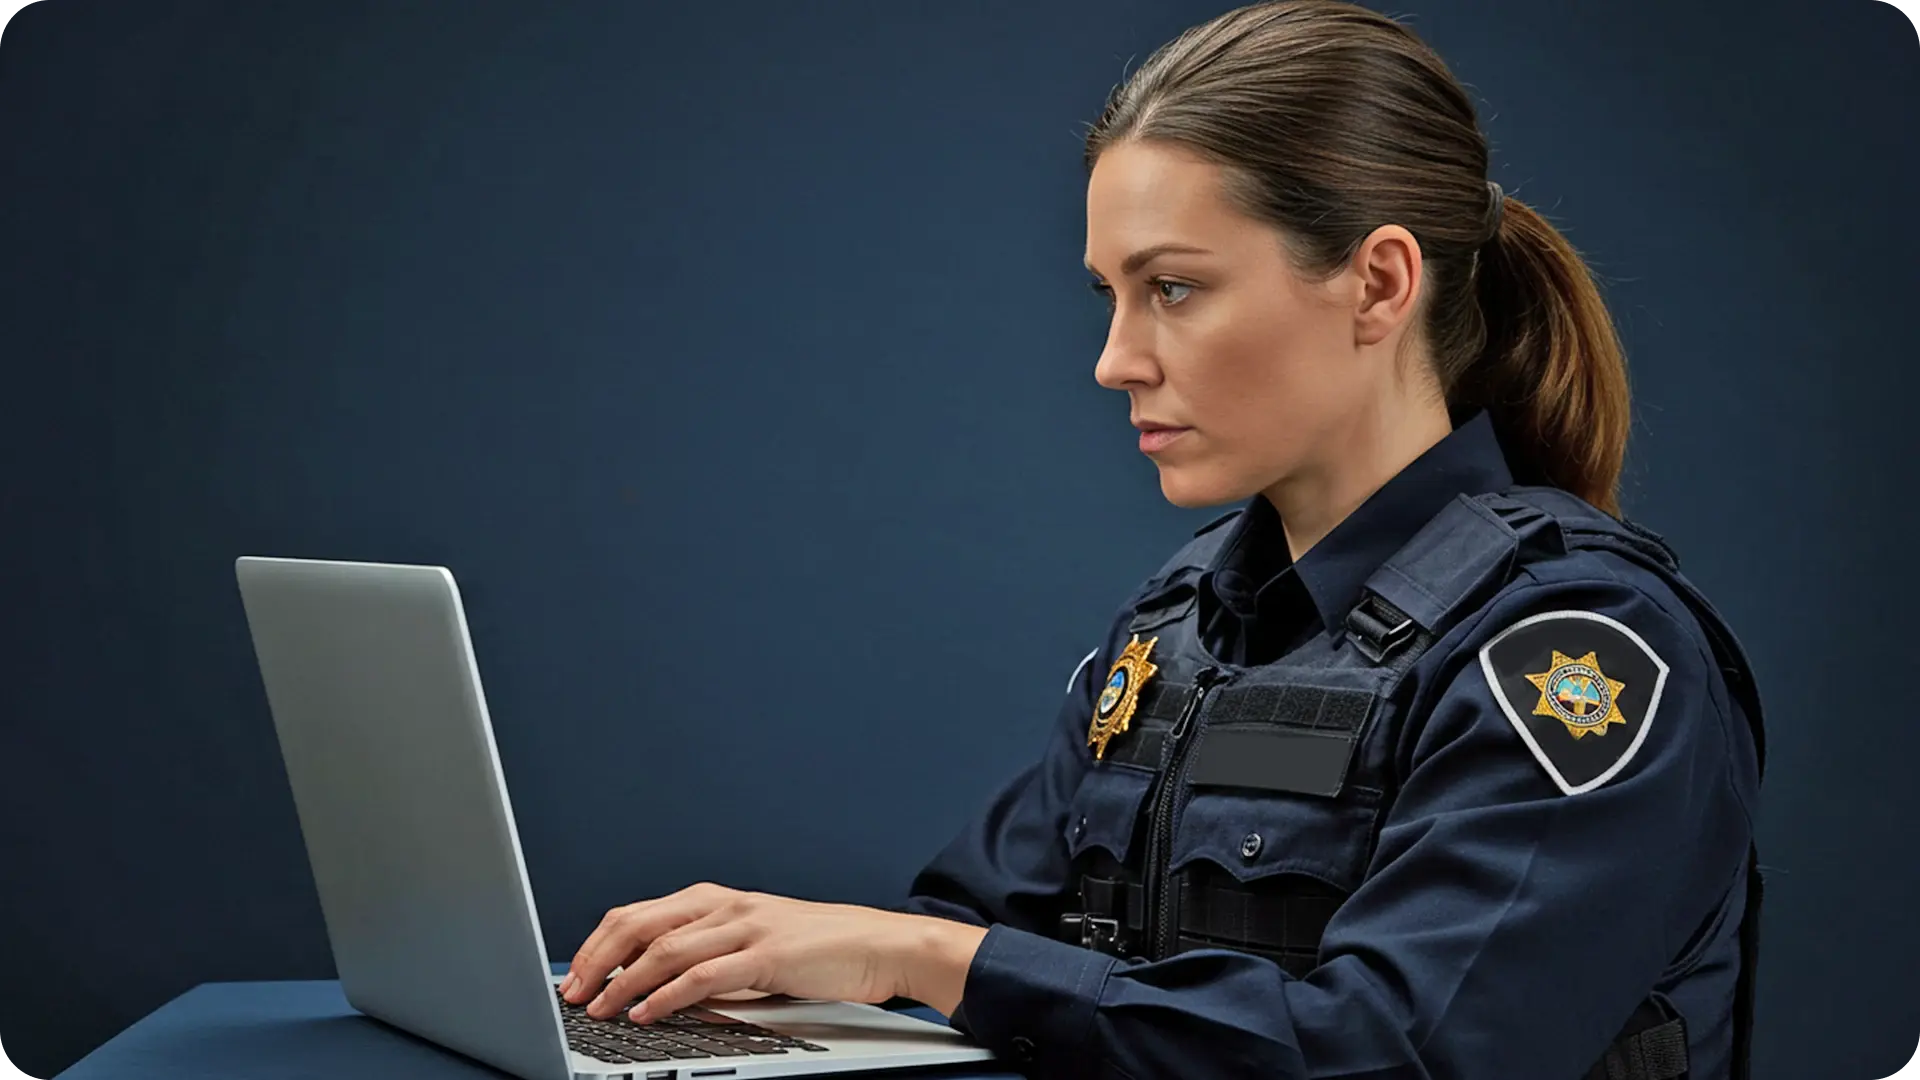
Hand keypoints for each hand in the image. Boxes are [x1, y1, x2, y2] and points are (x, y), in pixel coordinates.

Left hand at [559, 883, 985, 1021]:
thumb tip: (655, 990)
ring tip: (601, 1008)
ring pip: (666, 948)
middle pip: (640, 923)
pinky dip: (668, 995)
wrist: (879, 944)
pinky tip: (648, 1013)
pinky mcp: (766, 952)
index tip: (575, 975)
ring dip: (624, 982)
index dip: (598, 945)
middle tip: (573, 993)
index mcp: (716, 899)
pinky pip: (705, 974)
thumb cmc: (820, 949)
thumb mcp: (752, 948)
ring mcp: (745, 925)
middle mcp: (724, 904)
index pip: (638, 914)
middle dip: (598, 960)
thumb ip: (708, 961)